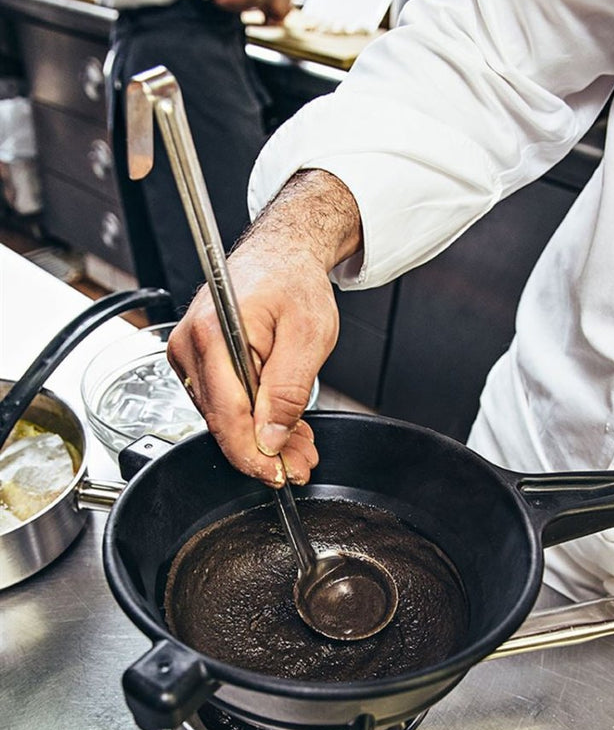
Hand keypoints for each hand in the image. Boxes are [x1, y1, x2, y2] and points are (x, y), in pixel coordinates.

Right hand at [167, 171, 362, 487]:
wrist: (280, 255)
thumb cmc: (293, 282)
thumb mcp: (308, 336)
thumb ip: (288, 391)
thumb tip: (271, 439)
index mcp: (214, 333)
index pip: (228, 415)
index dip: (254, 455)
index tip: (280, 475)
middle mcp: (190, 345)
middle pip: (223, 422)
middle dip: (264, 451)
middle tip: (302, 463)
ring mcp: (188, 356)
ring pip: (223, 419)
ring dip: (261, 438)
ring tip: (300, 443)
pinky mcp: (196, 363)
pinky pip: (222, 405)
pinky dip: (253, 420)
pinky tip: (279, 425)